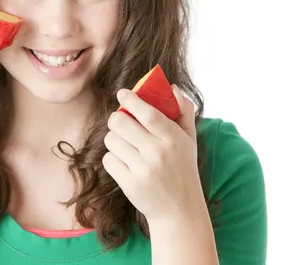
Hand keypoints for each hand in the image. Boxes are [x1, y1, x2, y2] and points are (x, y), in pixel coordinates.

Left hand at [102, 85, 205, 222]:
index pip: (148, 113)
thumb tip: (171, 87)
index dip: (131, 100)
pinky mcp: (129, 184)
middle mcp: (158, 153)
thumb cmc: (183, 169)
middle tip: (121, 122)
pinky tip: (126, 163)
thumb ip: (183, 111)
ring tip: (127, 146)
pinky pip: (108, 160)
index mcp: (174, 139)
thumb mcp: (189, 140)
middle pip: (120, 123)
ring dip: (115, 140)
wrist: (179, 211)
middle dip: (117, 119)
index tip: (122, 93)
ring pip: (111, 140)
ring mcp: (143, 169)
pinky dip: (113, 159)